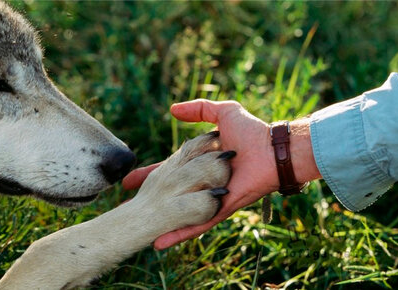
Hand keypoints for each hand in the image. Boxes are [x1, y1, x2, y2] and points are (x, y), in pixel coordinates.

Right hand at [122, 99, 319, 248]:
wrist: (272, 150)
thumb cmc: (251, 132)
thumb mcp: (223, 113)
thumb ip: (199, 110)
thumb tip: (172, 110)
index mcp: (201, 162)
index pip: (168, 168)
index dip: (148, 173)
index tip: (128, 180)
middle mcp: (202, 181)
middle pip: (169, 192)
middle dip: (147, 199)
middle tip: (125, 205)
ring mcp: (210, 196)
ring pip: (179, 211)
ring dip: (160, 220)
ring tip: (137, 230)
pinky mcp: (218, 208)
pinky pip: (197, 223)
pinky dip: (180, 233)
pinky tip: (160, 242)